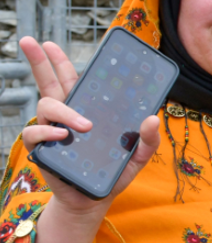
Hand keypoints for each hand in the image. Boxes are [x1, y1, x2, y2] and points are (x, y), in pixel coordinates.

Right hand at [19, 37, 159, 214]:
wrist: (94, 201)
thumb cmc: (113, 173)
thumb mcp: (139, 156)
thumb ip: (148, 139)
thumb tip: (152, 118)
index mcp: (87, 109)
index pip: (73, 80)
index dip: (62, 62)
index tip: (51, 43)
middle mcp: (66, 115)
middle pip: (49, 82)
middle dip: (39, 61)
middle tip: (29, 40)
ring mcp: (53, 131)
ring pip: (46, 106)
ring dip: (64, 111)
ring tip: (84, 126)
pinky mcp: (43, 150)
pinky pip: (35, 133)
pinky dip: (46, 132)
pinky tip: (62, 135)